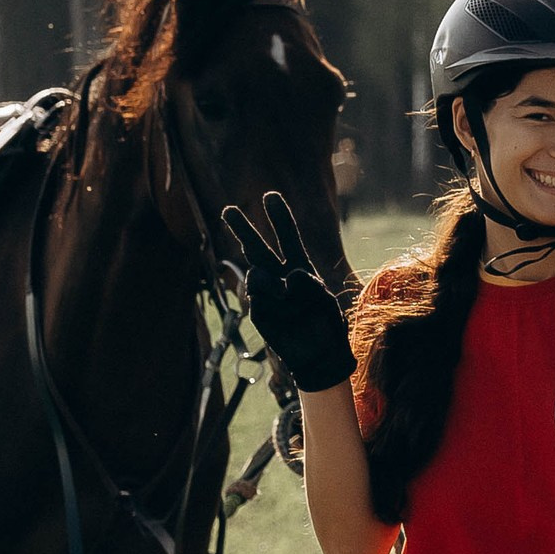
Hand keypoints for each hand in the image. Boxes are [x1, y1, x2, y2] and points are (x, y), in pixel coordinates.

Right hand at [226, 191, 354, 390]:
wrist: (318, 357)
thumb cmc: (326, 326)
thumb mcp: (325, 301)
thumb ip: (309, 285)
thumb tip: (287, 278)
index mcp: (301, 269)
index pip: (288, 238)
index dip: (279, 218)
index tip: (269, 197)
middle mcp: (280, 277)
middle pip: (258, 248)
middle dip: (243, 229)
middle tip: (228, 210)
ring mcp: (267, 294)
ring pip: (256, 272)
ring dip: (268, 279)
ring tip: (283, 294)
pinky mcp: (259, 311)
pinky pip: (257, 298)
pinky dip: (269, 300)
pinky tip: (281, 309)